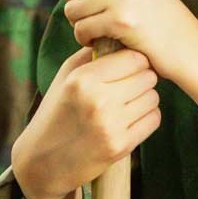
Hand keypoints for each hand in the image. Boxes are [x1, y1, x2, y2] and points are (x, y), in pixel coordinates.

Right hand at [11, 46, 161, 198]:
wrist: (44, 160)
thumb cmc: (57, 111)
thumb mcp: (66, 76)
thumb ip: (92, 54)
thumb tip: (121, 37)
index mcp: (82, 79)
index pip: (133, 57)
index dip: (134, 59)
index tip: (128, 65)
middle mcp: (97, 100)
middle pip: (147, 76)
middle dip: (142, 78)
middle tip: (129, 84)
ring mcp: (110, 125)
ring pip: (153, 97)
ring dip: (145, 98)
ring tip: (127, 102)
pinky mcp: (121, 147)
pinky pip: (153, 120)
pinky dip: (146, 117)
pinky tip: (130, 118)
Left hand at [37, 0, 197, 78]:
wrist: (186, 45)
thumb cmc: (151, 13)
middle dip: (72, 5)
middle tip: (94, 16)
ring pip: (71, 8)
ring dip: (79, 24)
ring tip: (103, 28)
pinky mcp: (122, 18)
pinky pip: (81, 28)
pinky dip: (86, 39)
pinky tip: (104, 40)